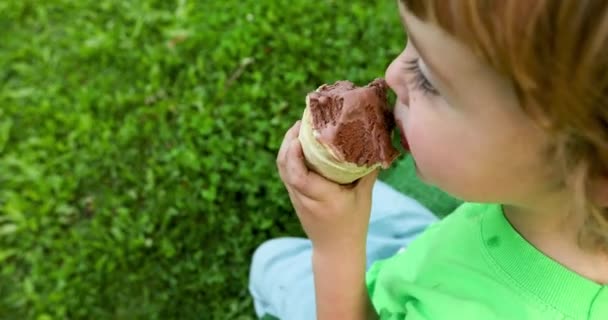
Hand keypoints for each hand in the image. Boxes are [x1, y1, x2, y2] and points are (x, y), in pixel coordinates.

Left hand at [276, 121, 378, 252]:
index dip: (295, 154)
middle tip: (300, 122)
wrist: (335, 249)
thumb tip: (376, 144)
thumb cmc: (353, 223)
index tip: (302, 135)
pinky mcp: (294, 197)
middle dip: (288, 142)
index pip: (299, 176)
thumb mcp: (364, 197)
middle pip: (285, 168)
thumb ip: (367, 172)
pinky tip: (298, 143)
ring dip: (286, 146)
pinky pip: (286, 173)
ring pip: (282, 169)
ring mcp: (296, 198)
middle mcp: (305, 198)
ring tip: (298, 128)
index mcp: (323, 198)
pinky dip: (289, 156)